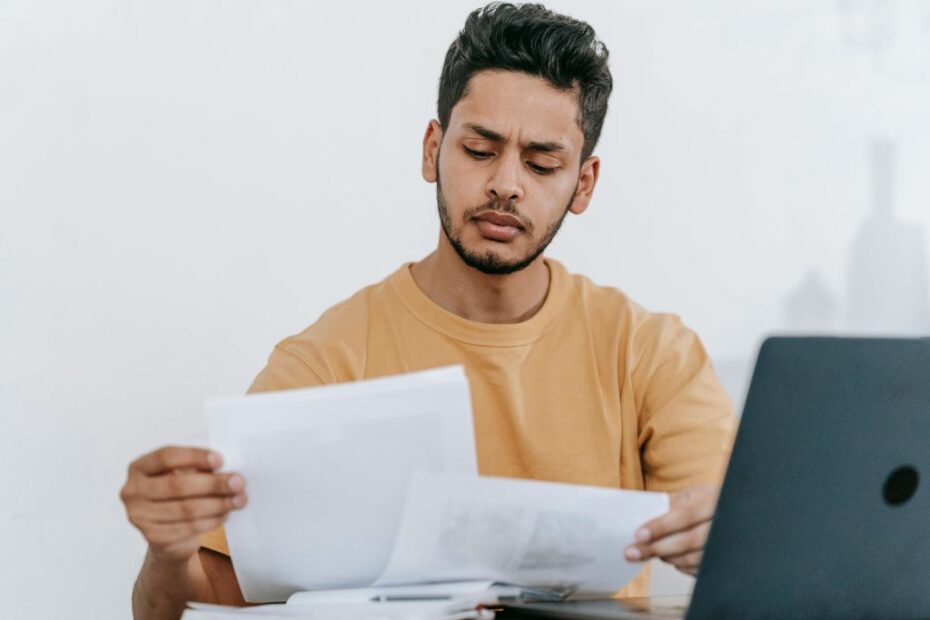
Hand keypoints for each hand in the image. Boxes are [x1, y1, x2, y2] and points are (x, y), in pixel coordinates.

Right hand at [120, 446, 246, 563]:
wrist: (166, 534)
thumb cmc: (177, 495)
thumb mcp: (182, 475)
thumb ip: (198, 469)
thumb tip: (228, 471)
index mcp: (139, 467)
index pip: (166, 457)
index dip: (195, 456)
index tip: (221, 459)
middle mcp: (133, 491)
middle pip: (178, 485)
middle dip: (213, 483)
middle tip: (239, 482)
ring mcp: (139, 516)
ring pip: (186, 509)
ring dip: (218, 504)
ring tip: (239, 499)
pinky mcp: (153, 537)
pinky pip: (189, 527)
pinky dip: (212, 520)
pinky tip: (226, 514)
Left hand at [624, 484, 718, 575]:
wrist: (730, 513)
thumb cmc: (705, 502)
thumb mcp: (690, 495)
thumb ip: (669, 504)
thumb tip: (640, 517)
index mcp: (712, 500)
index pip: (684, 515)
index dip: (660, 526)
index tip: (639, 535)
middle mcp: (723, 524)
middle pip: (688, 540)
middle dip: (657, 547)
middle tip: (632, 552)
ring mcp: (725, 545)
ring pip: (692, 558)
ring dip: (666, 557)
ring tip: (649, 551)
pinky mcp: (723, 562)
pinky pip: (697, 569)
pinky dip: (679, 565)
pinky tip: (669, 557)